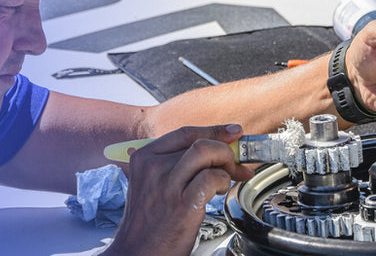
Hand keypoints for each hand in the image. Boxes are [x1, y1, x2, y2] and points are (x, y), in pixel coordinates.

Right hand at [105, 125, 254, 255]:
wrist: (138, 251)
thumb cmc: (149, 221)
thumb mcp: (151, 184)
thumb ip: (176, 164)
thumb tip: (215, 149)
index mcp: (144, 157)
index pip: (186, 133)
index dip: (214, 130)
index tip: (232, 133)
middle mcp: (154, 167)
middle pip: (200, 142)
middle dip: (226, 151)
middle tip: (237, 165)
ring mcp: (167, 185)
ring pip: (207, 153)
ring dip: (226, 163)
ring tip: (227, 179)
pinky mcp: (183, 204)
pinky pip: (212, 177)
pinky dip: (222, 181)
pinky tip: (218, 192)